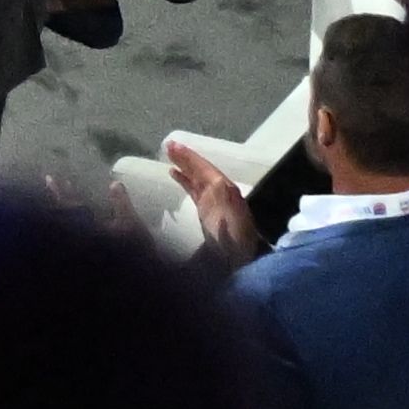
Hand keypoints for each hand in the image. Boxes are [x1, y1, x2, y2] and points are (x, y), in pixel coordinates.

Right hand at [163, 136, 255, 252]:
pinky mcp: (207, 211)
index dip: (191, 159)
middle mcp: (221, 193)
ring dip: (185, 166)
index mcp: (225, 194)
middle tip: (167, 146)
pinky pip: (195, 189)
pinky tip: (174, 173)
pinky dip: (185, 180)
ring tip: (168, 155)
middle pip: (202, 171)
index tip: (174, 146)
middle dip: (187, 158)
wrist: (240, 263)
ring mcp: (214, 201)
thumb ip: (221, 217)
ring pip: (198, 178)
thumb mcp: (229, 233)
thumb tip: (215, 197)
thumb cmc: (233, 247)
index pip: (207, 171)